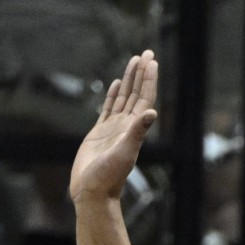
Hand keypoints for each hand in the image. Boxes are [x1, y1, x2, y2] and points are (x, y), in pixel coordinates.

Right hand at [69, 50, 157, 204]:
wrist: (92, 191)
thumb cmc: (109, 176)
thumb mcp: (125, 152)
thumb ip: (137, 132)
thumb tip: (152, 112)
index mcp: (134, 129)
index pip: (144, 98)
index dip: (148, 79)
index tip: (152, 61)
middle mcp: (126, 126)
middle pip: (137, 93)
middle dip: (142, 73)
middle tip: (146, 53)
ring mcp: (114, 128)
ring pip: (124, 97)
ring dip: (130, 79)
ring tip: (134, 61)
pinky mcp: (100, 132)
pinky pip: (109, 107)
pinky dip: (114, 94)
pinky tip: (118, 84)